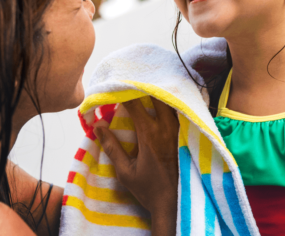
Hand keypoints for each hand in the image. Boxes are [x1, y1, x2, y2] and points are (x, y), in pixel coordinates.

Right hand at [94, 97, 178, 234]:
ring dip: (159, 93)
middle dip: (144, 87)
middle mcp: (167, 127)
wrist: (174, 201)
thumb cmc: (148, 188)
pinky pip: (179, 111)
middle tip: (133, 83)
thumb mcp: (125, 171)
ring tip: (148, 87)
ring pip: (170, 101)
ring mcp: (179, 129)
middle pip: (156, 95)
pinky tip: (165, 101)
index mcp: (150, 133)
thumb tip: (99, 126)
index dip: (124, 93)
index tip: (116, 88)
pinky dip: (171, 103)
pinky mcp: (186, 133)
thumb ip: (112, 147)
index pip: (135, 104)